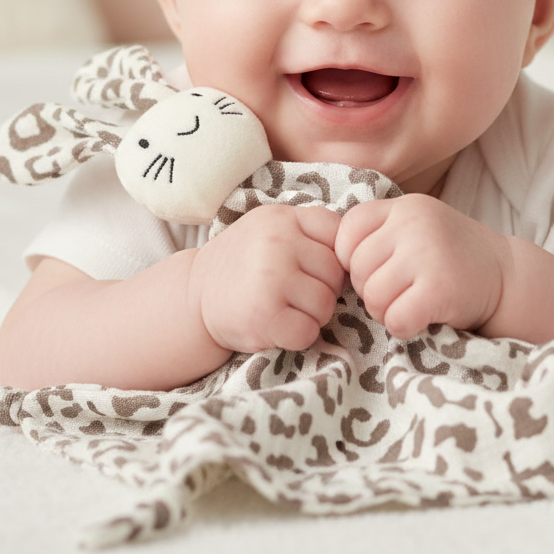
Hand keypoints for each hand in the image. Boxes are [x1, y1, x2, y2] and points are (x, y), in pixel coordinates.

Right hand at [189, 203, 344, 352]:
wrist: (195, 296)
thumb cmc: (245, 264)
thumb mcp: (272, 229)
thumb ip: (310, 232)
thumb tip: (358, 253)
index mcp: (283, 218)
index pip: (339, 233)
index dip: (336, 256)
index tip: (315, 268)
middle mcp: (277, 243)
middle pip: (336, 273)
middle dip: (324, 289)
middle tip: (295, 294)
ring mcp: (271, 278)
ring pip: (326, 304)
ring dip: (312, 315)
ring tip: (286, 308)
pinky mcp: (265, 315)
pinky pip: (308, 331)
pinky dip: (298, 336)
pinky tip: (279, 326)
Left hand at [334, 194, 508, 338]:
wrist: (506, 277)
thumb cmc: (450, 257)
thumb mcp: (416, 228)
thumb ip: (378, 233)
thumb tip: (323, 257)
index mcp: (403, 207)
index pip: (346, 230)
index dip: (351, 258)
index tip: (376, 269)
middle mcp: (414, 224)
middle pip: (356, 268)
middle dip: (370, 289)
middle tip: (398, 292)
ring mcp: (428, 254)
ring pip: (372, 296)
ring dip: (385, 310)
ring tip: (411, 303)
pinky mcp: (440, 289)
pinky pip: (395, 319)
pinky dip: (404, 327)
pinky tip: (422, 317)